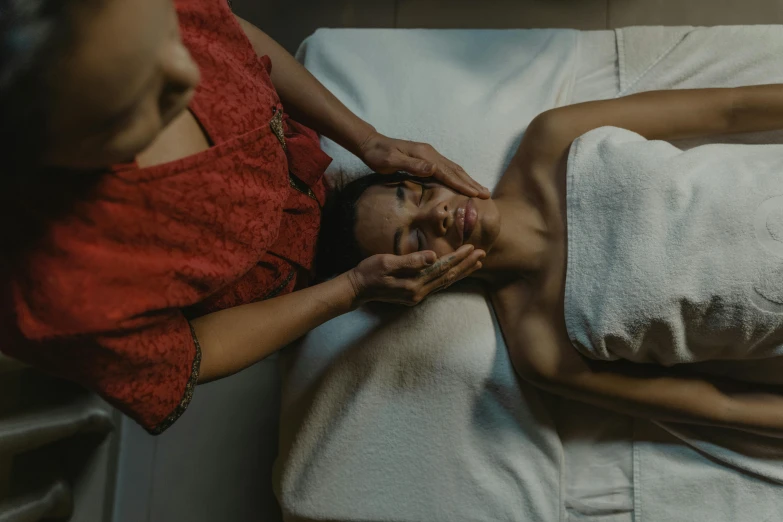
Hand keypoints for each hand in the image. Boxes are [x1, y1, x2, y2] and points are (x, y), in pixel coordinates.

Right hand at [346, 245, 485, 306]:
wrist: (356, 289)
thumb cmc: (368, 272)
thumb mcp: (386, 262)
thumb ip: (410, 261)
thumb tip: (432, 256)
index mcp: (414, 283)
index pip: (442, 268)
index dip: (458, 257)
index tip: (472, 247)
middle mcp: (419, 292)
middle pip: (448, 277)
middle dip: (466, 265)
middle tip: (482, 254)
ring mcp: (417, 296)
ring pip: (445, 282)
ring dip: (461, 272)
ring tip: (476, 263)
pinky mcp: (414, 295)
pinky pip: (437, 285)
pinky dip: (450, 277)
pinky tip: (456, 273)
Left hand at [358, 131, 490, 198]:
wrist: (371, 143)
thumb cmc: (378, 155)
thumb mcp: (391, 161)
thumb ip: (412, 166)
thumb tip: (433, 169)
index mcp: (425, 155)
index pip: (447, 173)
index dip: (462, 184)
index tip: (476, 193)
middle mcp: (431, 153)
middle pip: (455, 170)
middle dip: (471, 182)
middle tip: (486, 193)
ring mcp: (430, 154)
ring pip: (453, 168)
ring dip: (467, 179)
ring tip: (479, 189)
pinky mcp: (426, 157)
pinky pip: (447, 168)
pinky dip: (458, 176)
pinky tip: (462, 182)